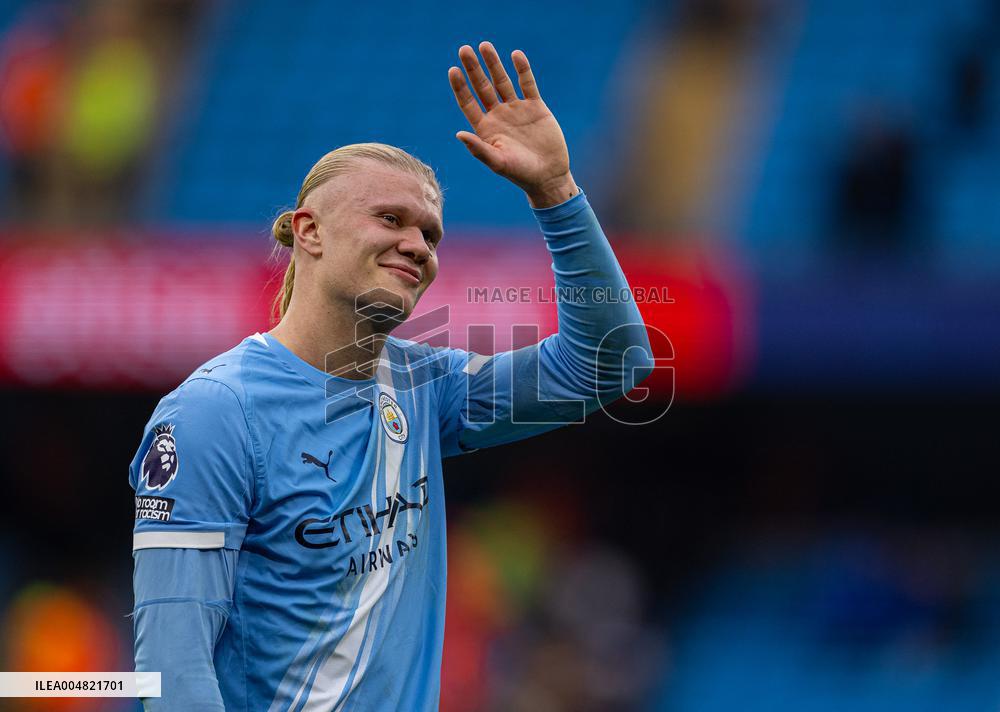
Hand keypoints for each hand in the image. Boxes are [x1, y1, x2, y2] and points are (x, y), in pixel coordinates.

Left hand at [448, 42, 577, 207]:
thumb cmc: (520, 174)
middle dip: (473, 68)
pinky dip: (522, 69)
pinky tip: (516, 55)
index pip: (468, 103)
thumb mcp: (497, 162)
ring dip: (494, 64)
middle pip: (482, 87)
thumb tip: (458, 133)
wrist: (549, 176)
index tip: (453, 70)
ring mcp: (516, 109)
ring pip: (502, 81)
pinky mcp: (536, 107)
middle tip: (464, 49)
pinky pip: (527, 83)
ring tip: (485, 45)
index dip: (460, 87)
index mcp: (485, 128)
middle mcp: (498, 116)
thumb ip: (478, 148)